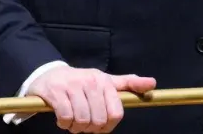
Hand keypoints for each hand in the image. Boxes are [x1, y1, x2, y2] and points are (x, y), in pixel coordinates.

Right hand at [25, 66, 155, 132]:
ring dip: (76, 128)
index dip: (108, 127)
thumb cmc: (82, 81)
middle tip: (83, 124)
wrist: (50, 74)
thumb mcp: (105, 81)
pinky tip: (62, 120)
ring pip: (81, 120)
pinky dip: (64, 124)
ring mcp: (72, 85)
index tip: (100, 126)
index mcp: (105, 81)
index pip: (116, 113)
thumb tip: (152, 83)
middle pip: (98, 120)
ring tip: (72, 123)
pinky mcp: (56, 92)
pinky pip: (66, 117)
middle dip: (90, 128)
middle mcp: (90, 81)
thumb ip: (128, 84)